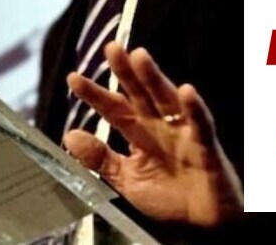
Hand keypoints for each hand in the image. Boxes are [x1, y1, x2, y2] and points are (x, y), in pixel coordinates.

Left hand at [64, 41, 242, 227]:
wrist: (203, 225)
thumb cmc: (170, 199)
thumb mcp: (127, 179)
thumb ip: (100, 159)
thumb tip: (70, 137)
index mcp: (139, 133)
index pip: (114, 108)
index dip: (95, 94)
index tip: (74, 79)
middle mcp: (159, 127)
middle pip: (140, 94)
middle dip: (125, 71)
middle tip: (112, 49)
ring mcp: (183, 133)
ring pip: (167, 99)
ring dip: (154, 78)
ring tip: (140, 57)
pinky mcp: (205, 146)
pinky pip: (200, 124)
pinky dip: (194, 109)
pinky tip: (186, 92)